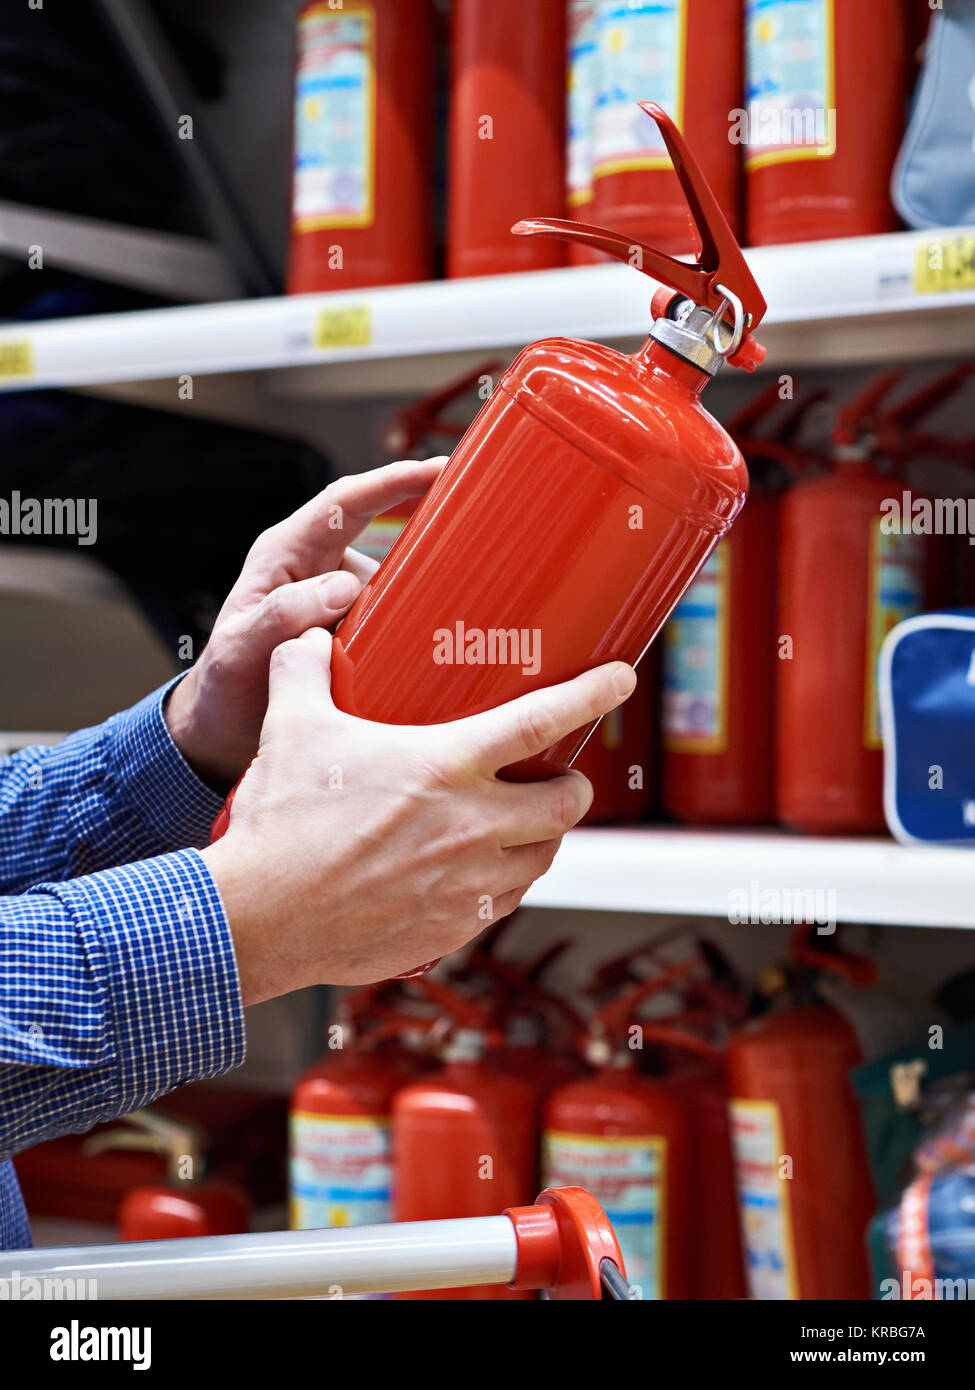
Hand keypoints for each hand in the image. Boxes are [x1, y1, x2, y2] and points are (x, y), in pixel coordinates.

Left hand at [166, 458, 446, 787]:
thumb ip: (282, 615)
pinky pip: (392, 618)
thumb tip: (342, 587)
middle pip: (382, 536)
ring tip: (434, 628)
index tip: (437, 470)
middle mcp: (315, 567)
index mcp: (285, 554)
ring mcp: (337, 599)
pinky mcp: (353, 629)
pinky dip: (409, 630)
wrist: (222, 731)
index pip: (345, 502)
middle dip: (426, 537)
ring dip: (415, 601)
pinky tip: (424, 652)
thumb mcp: (240, 651)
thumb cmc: (222, 688)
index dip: (392, 481)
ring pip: (393, 584)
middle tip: (473, 544)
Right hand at [201, 627, 635, 1001]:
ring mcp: (469, 884)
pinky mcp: (455, 929)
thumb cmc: (281, 824)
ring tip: (519, 820)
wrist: (260, 920)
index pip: (543, 720)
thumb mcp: (290, 728)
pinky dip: (505, 880)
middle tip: (555, 773)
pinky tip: (478, 869)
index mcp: (446, 767)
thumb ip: (305, 670)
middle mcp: (473, 827)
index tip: (622, 678)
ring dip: (543, 834)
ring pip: (545, 855)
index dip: (593, 693)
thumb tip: (312, 637)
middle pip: (568, 800)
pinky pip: (507, 901)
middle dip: (573, 783)